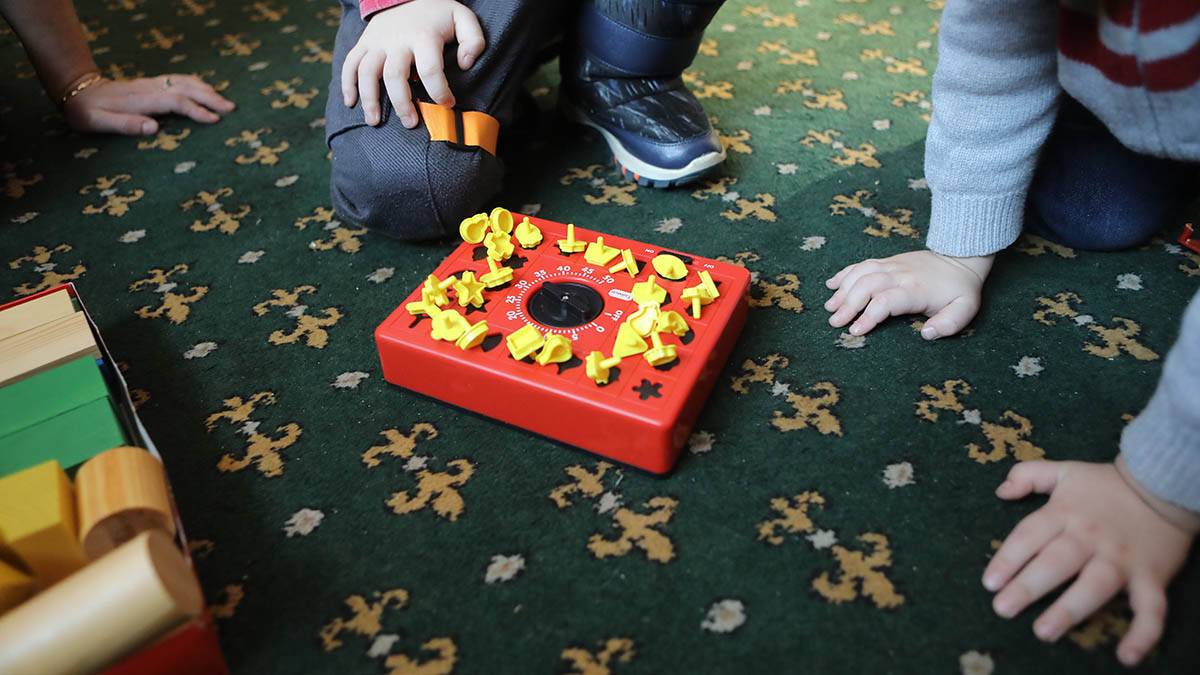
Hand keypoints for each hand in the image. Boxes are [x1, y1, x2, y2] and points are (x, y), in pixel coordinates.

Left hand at [63, 74, 234, 135]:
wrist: (77, 90)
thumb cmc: (87, 112)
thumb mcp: (98, 122)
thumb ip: (125, 124)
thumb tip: (154, 128)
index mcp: (140, 99)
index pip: (174, 101)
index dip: (196, 110)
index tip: (214, 120)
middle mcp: (149, 88)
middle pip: (185, 87)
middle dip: (210, 97)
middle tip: (231, 109)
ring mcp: (151, 84)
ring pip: (183, 81)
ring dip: (206, 89)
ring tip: (225, 101)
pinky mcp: (152, 84)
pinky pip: (178, 79)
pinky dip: (196, 84)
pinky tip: (206, 90)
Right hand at [341, 0, 484, 127]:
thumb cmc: (438, 14)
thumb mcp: (462, 18)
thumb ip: (473, 40)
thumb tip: (466, 65)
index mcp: (423, 36)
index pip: (430, 69)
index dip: (439, 91)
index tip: (448, 104)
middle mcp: (397, 40)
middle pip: (395, 75)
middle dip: (402, 103)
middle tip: (411, 123)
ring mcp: (377, 42)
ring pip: (367, 72)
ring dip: (369, 99)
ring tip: (375, 122)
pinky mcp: (364, 43)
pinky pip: (350, 64)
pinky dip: (347, 84)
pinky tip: (350, 103)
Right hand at [824, 250, 992, 338]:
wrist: (961, 257)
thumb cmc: (960, 289)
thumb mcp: (965, 309)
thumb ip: (948, 324)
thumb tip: (926, 334)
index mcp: (915, 289)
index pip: (885, 301)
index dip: (868, 316)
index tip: (855, 331)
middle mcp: (899, 274)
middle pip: (866, 286)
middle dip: (848, 304)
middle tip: (835, 322)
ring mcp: (891, 265)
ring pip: (860, 273)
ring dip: (842, 290)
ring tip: (830, 307)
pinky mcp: (887, 261)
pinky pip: (861, 264)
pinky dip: (845, 273)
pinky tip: (831, 284)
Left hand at [985, 460, 1195, 665]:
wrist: (1164, 483)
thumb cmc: (1106, 483)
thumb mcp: (1064, 470)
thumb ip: (1028, 475)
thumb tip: (1000, 491)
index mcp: (1065, 512)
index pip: (1029, 536)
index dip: (1007, 558)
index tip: (989, 582)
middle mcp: (1090, 536)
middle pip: (1056, 562)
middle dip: (1028, 586)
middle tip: (1003, 608)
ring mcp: (1121, 558)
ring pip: (1094, 585)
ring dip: (1070, 609)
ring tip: (1044, 631)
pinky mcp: (1151, 576)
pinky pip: (1151, 607)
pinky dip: (1143, 632)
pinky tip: (1126, 655)